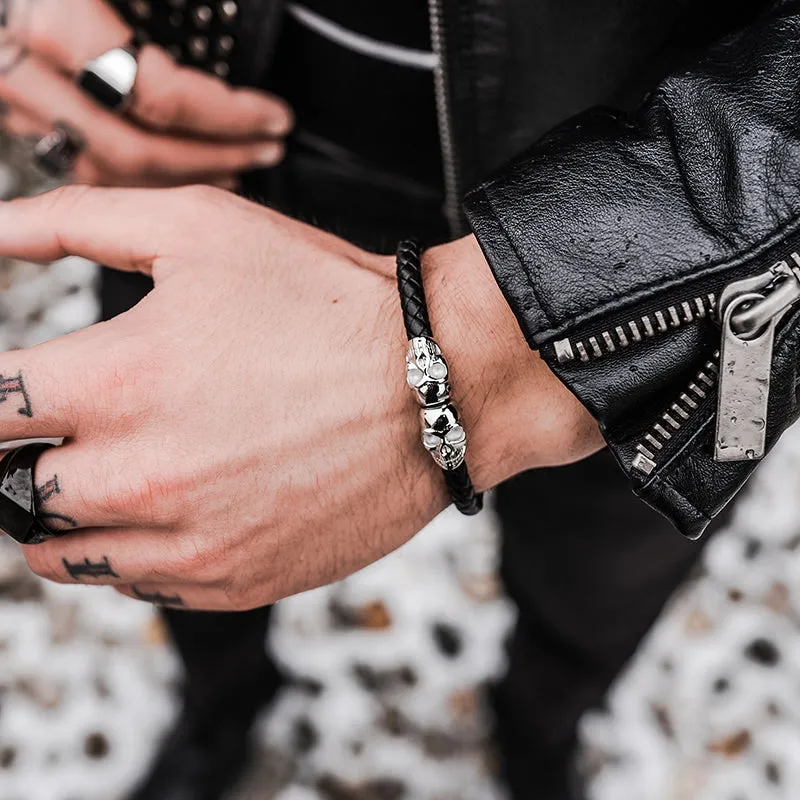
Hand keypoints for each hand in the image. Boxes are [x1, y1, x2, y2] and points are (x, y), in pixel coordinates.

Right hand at [0, 0, 291, 185]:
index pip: (165, 97)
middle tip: (265, 153)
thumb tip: (214, 13)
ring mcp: (15, 99)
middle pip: (139, 150)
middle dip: (214, 159)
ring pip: (106, 169)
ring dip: (176, 179)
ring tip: (229, 169)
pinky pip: (81, 159)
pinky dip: (133, 173)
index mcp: (55, 26)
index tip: (274, 119)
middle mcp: (27, 73)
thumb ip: (155, 4)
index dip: (229, 115)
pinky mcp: (13, 111)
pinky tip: (166, 170)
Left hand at [0, 185, 601, 609]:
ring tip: (116, 471)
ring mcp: (188, 543)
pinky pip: (135, 586)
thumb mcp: (199, 227)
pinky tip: (175, 507)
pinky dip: (132, 550)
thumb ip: (73, 221)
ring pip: (59, 555)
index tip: (19, 390)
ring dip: (66, 512)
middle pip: (11, 491)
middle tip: (73, 428)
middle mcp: (141, 478)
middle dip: (27, 455)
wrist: (436, 384)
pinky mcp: (232, 580)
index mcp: (118, 384)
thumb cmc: (328, 305)